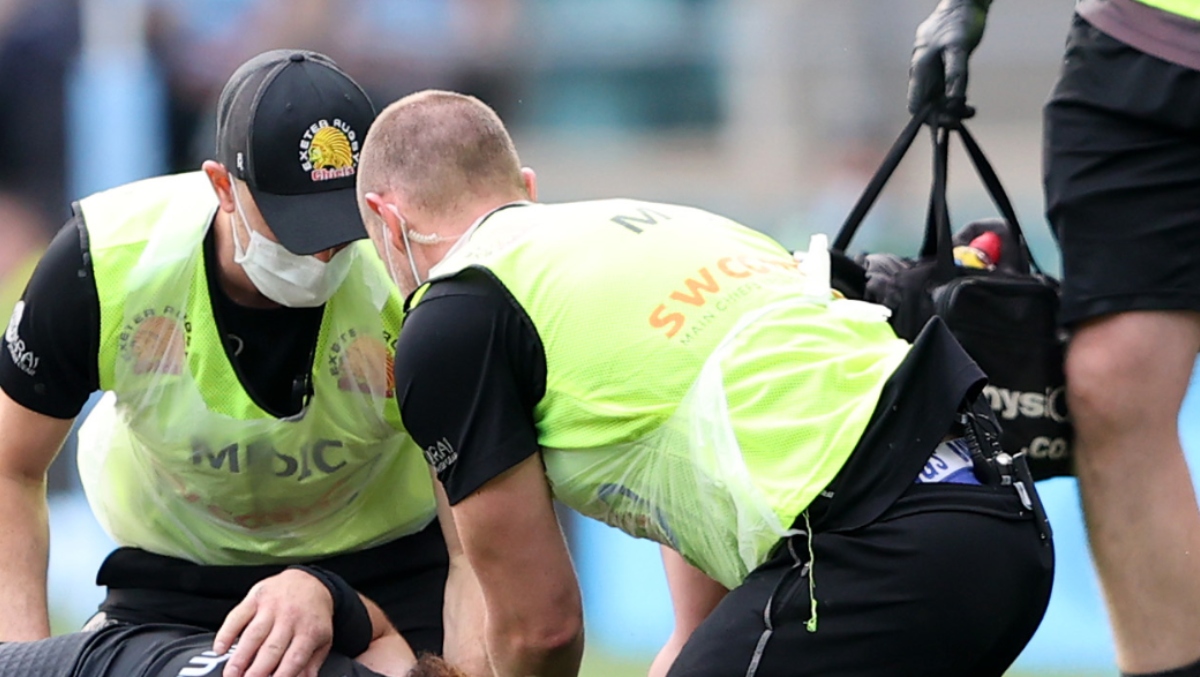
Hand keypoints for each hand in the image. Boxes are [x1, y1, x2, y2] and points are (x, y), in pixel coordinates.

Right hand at [214, 568, 334, 676]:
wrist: (310, 581)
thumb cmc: (313, 615)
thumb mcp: (323, 638)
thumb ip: (311, 663)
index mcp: (309, 631)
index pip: (295, 658)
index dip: (282, 675)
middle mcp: (290, 618)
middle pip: (271, 649)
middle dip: (257, 670)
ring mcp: (271, 607)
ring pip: (253, 634)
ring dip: (239, 657)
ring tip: (231, 673)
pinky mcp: (256, 598)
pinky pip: (238, 616)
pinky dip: (226, 633)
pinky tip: (220, 648)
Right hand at [908, 0, 992, 114]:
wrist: (963, 4)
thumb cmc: (959, 23)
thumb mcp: (959, 48)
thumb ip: (956, 75)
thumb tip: (954, 102)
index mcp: (919, 70)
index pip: (915, 106)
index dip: (930, 118)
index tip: (951, 120)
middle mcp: (921, 74)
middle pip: (926, 106)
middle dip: (945, 115)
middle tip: (968, 113)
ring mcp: (930, 73)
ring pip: (936, 101)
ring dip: (951, 109)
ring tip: (971, 109)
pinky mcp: (940, 70)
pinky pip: (943, 92)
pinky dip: (954, 100)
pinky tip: (967, 102)